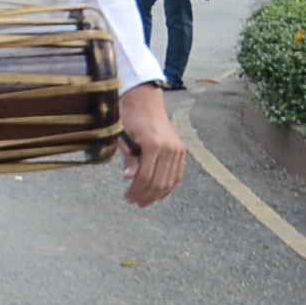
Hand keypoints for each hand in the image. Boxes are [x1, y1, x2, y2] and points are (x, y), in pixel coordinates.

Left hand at [114, 82, 186, 207]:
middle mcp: (169, 148)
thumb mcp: (123, 137)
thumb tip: (129, 178)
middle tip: (134, 202)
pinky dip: (170, 187)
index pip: (145, 177)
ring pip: (170, 181)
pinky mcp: (181, 150)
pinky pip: (178, 175)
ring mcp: (178, 149)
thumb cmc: (131, 118)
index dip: (136, 190)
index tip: (127, 197)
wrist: (146, 102)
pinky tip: (160, 196)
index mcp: (153, 144)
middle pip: (159, 182)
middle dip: (145, 195)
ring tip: (144, 201)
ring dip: (156, 194)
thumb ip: (128, 158)